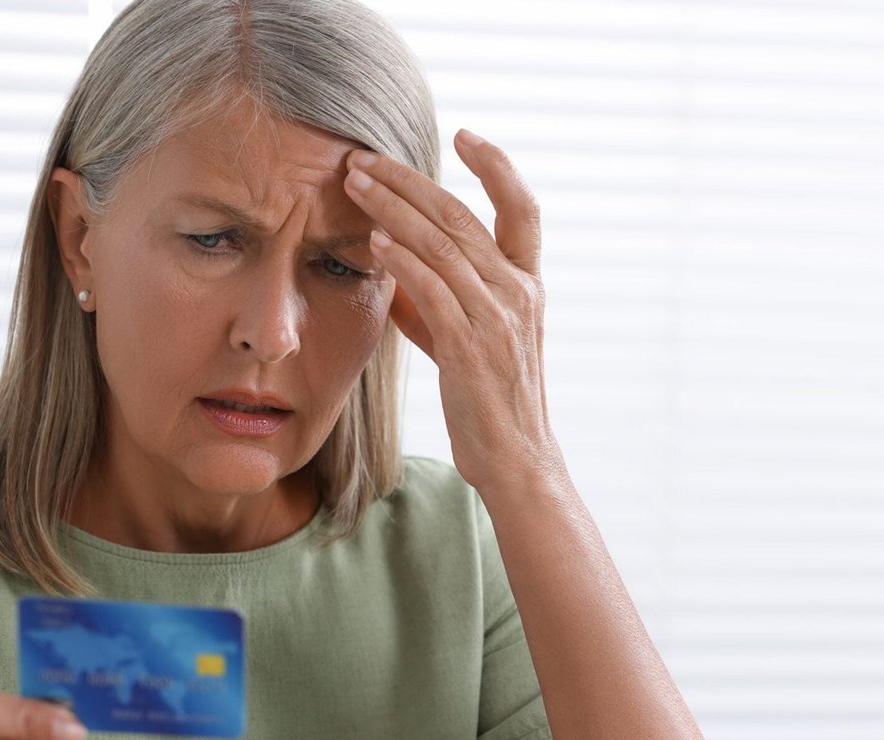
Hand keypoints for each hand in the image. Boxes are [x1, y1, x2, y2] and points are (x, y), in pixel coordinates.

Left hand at [344, 129, 561, 495]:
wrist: (516, 460)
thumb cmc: (488, 402)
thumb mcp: (466, 341)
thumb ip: (436, 302)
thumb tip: (391, 264)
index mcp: (527, 286)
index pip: (523, 209)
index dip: (497, 167)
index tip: (464, 135)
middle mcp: (519, 294)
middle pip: (463, 217)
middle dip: (409, 182)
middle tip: (364, 158)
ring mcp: (499, 319)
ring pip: (444, 245)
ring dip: (393, 210)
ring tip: (355, 185)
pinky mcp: (473, 347)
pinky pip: (434, 289)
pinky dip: (403, 261)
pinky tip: (373, 242)